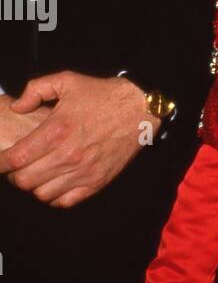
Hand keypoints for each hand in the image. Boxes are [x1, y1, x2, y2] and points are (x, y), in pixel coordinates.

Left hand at [0, 72, 159, 206]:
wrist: (138, 110)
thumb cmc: (101, 95)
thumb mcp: (66, 81)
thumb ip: (35, 90)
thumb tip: (17, 107)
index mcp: (56, 130)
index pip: (16, 158)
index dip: (1, 163)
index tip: (0, 161)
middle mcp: (68, 155)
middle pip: (25, 180)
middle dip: (15, 174)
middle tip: (19, 166)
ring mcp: (83, 171)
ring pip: (42, 193)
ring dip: (34, 186)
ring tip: (37, 174)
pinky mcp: (96, 182)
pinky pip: (65, 201)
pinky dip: (54, 196)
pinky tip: (54, 183)